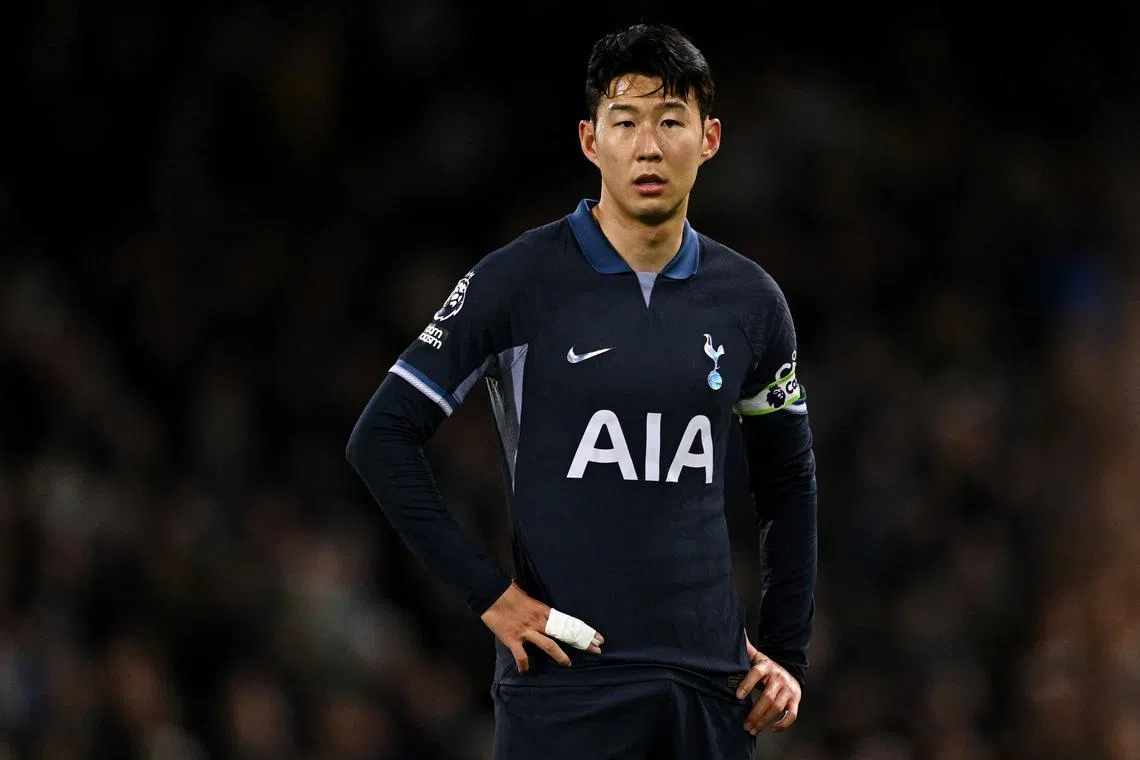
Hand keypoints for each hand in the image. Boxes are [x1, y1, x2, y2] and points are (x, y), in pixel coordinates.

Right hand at [479, 581, 603, 672]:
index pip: (569, 623)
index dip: (584, 631)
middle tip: (596, 650)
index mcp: (545, 611)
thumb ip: (540, 608)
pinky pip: (521, 656)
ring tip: (568, 663)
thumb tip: (547, 610)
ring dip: (559, 655)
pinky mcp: (513, 639)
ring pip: (548, 645)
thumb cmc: (510, 592)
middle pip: (565, 634)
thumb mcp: (530, 598)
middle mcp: (539, 621)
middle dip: (581, 643)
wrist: (492, 593)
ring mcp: (527, 631)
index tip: (598, 638)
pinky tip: (526, 670)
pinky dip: (525, 665)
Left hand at [738, 635, 800, 734]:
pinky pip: (792, 715)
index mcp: (766, 666)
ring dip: (764, 721)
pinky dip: (783, 724)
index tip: (737, 696)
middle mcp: (779, 677)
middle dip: (755, 713)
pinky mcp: (796, 700)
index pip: (756, 673)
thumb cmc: (766, 667)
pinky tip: (772, 729)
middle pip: (767, 697)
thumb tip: (735, 632)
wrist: (788, 671)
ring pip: (777, 708)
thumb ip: (745, 648)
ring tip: (751, 729)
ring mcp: (789, 689)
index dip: (747, 684)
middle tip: (745, 725)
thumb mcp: (756, 657)